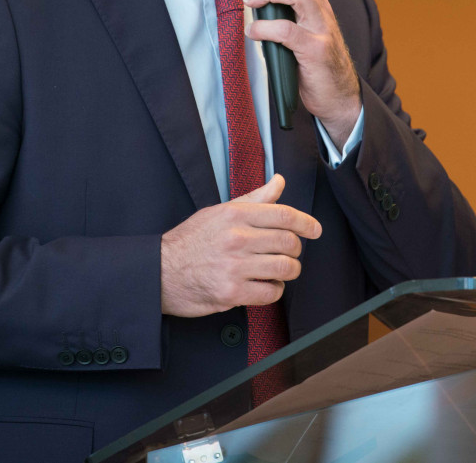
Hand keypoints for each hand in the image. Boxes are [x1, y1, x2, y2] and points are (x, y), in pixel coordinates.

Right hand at [161, 174, 321, 316]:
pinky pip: (271, 292)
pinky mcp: (232, 292)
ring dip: (287, 272)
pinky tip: (264, 285)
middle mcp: (237, 238)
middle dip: (295, 250)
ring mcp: (235, 266)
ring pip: (285, 268)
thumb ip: (254, 199)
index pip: (284, 215)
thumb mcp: (220, 212)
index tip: (315, 230)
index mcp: (235, 214)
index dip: (306, 222)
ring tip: (277, 271)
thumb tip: (279, 182)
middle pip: (289, 243)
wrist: (160, 271)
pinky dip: (273, 290)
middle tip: (288, 254)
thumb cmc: (191, 241)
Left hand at [237, 0, 362, 143]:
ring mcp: (321, 27)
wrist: (338, 94)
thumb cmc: (312, 59)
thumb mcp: (299, 25)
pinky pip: (290, 31)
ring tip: (249, 1)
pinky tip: (253, 32)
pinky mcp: (316, 50)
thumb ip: (282, 8)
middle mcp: (321, 7)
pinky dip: (266, 29)